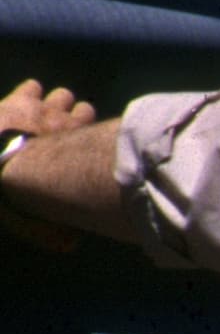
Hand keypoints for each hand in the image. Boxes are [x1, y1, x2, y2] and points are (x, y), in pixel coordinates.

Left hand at [0, 80, 100, 251]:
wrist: (0, 157)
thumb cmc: (24, 187)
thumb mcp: (37, 215)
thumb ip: (50, 229)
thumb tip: (68, 245)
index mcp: (77, 149)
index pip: (95, 138)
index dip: (89, 136)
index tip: (85, 140)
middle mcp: (69, 127)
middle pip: (83, 111)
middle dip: (76, 117)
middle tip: (67, 124)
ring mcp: (45, 110)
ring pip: (62, 96)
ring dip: (56, 103)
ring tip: (50, 109)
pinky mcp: (20, 100)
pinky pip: (32, 87)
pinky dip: (31, 92)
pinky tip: (29, 94)